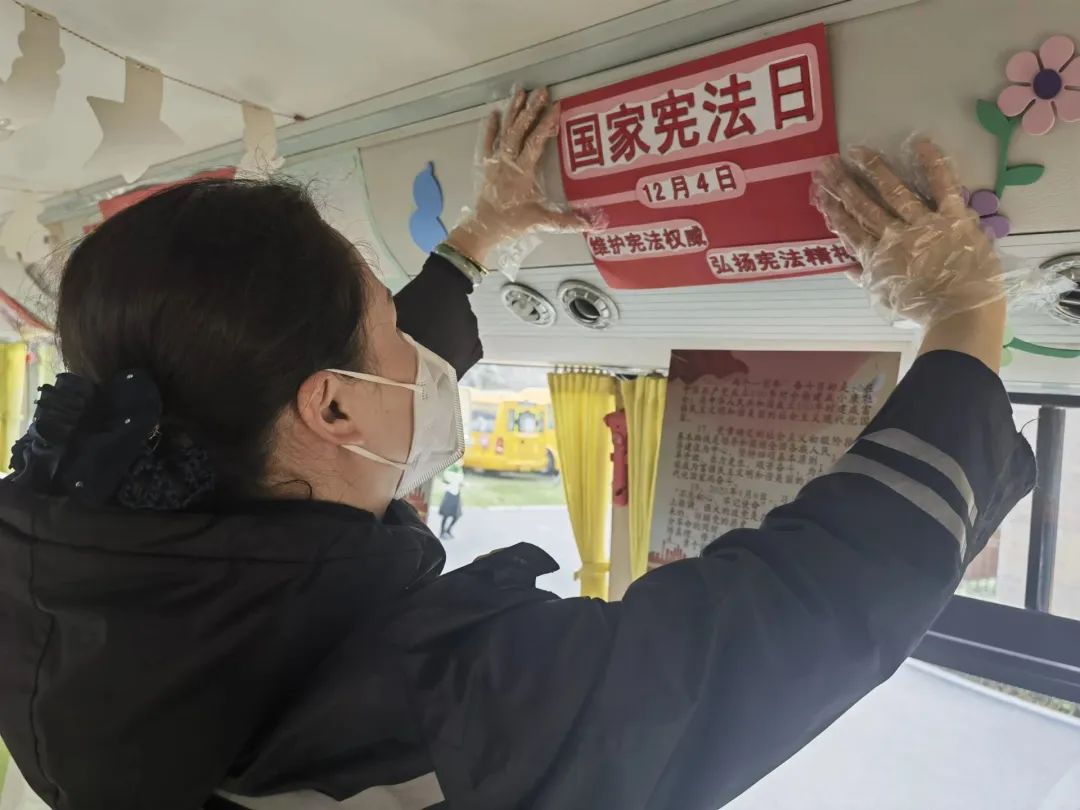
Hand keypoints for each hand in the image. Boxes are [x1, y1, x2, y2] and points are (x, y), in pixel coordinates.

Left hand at [447, 87, 595, 264]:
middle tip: (541, 90)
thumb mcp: (540, 221)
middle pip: (520, 130)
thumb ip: (566, 220)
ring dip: (512, 110)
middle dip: (531, 109)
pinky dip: (489, 127)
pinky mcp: (484, 164)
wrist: (482, 228)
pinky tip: (493, 112)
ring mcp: (494, 160)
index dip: (546, 125)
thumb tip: (591, 224)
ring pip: (504, 130)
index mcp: (522, 171)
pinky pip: (486, 141)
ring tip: (520, 91)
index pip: (536, 142)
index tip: (556, 107)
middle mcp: (508, 161)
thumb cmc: (511, 222)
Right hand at [812, 140, 1003, 325]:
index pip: (850, 230)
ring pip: (893, 191)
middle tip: (826, 166)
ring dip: (873, 170)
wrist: (960, 313)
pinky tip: (919, 143)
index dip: (834, 211)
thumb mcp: (887, 299)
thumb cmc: (924, 311)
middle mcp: (895, 235)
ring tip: (855, 151)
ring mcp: (923, 223)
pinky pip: (943, 186)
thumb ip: (868, 279)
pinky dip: (933, 164)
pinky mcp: (952, 216)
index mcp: (879, 257)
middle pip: (864, 206)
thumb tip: (847, 268)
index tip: (819, 195)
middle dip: (843, 185)